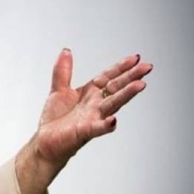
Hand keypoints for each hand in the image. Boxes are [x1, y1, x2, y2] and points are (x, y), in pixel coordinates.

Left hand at [33, 49, 152, 167]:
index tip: (135, 58)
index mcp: (90, 93)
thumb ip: (63, 71)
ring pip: (112, 104)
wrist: (45, 142)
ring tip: (140, 85)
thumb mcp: (58, 90)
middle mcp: (95, 105)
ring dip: (126, 95)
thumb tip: (66, 51)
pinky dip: (106, 125)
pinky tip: (114, 120)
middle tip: (147, 67)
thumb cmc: (55, 120)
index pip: (109, 77)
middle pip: (116, 88)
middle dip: (131, 77)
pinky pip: (98, 128)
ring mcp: (92, 118)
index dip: (121, 67)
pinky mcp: (84, 132)